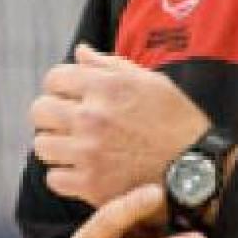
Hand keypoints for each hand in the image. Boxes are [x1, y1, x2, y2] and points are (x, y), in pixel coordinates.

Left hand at [32, 43, 210, 206]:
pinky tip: (83, 170)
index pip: (54, 78)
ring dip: (56, 145)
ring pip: (42, 145)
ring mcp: (89, 152)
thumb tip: (79, 52)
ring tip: (75, 147)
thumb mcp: (151, 82)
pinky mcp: (90, 185)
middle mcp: (92, 116)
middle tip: (68, 123)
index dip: (60, 86)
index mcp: (107, 85)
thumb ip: (110, 65)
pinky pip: (53, 178)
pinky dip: (65, 175)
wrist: (198, 168)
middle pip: (39, 110)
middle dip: (52, 114)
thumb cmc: (177, 121)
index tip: (70, 97)